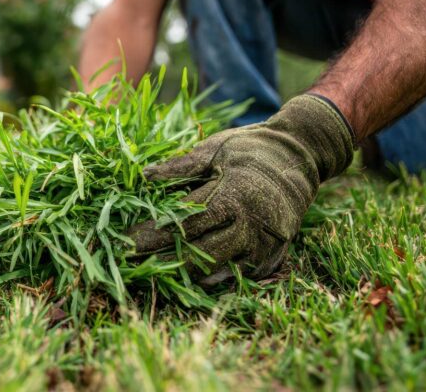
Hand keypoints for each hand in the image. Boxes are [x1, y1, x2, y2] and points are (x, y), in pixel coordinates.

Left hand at [129, 94, 354, 284]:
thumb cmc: (250, 149)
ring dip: (181, 272)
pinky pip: (237, 275)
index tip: (124, 240)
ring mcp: (262, 244)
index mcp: (232, 195)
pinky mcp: (271, 255)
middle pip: (196, 252)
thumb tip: (144, 175)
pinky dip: (211, 276)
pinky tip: (186, 275)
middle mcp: (248, 225)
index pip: (182, 221)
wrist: (301, 156)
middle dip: (159, 258)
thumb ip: (180, 167)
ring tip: (150, 271)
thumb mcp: (214, 149)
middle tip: (129, 260)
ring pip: (216, 269)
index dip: (152, 233)